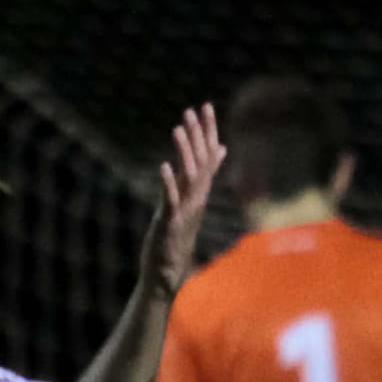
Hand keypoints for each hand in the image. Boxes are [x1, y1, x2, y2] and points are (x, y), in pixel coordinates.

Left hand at [139, 105, 226, 301]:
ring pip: (189, 176)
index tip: (205, 106)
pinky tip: (164, 166)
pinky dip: (169, 183)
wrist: (167, 275)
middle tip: (193, 109)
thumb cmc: (175, 240)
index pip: (208, 156)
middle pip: (201, 160)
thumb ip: (199, 181)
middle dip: (198, 134)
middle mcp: (196, 199)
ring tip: (177, 128)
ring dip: (184, 151)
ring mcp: (185, 210)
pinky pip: (172, 200)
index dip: (208, 131)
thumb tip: (217, 155)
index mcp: (199, 193)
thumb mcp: (187, 207)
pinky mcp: (171, 223)